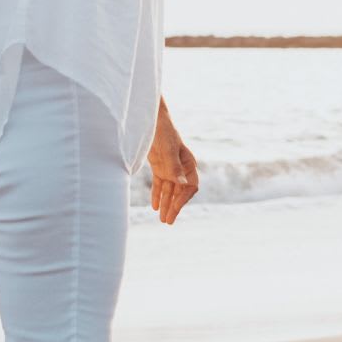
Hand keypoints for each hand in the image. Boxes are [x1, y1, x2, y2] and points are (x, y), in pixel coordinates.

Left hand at [146, 109, 197, 224]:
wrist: (150, 119)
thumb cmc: (162, 131)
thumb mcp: (168, 150)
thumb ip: (174, 167)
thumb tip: (182, 185)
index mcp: (188, 163)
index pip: (190, 186)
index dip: (183, 199)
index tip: (174, 209)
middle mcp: (181, 167)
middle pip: (180, 191)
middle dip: (174, 206)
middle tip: (168, 222)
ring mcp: (170, 167)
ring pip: (169, 189)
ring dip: (166, 203)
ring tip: (162, 219)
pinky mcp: (159, 166)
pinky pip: (160, 184)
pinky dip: (157, 194)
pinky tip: (155, 206)